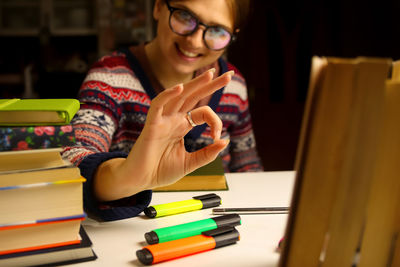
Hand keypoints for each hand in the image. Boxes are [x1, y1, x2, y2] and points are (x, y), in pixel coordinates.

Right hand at [94, 69, 232, 200]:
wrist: (141, 181)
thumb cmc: (161, 171)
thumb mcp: (190, 163)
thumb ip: (207, 154)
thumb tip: (225, 142)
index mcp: (182, 126)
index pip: (203, 113)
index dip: (215, 122)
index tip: (217, 138)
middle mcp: (173, 119)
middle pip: (194, 96)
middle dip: (211, 85)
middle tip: (228, 75)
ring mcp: (162, 121)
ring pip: (179, 96)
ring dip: (195, 84)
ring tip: (211, 74)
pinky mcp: (151, 125)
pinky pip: (158, 105)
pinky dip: (167, 95)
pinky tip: (179, 88)